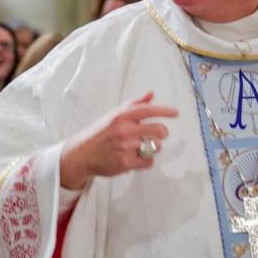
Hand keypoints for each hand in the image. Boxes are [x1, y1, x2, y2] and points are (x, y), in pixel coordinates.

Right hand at [59, 92, 178, 189]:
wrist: (81, 154)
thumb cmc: (100, 133)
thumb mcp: (114, 115)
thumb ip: (134, 104)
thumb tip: (151, 94)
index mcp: (121, 116)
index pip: (148, 110)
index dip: (165, 111)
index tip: (175, 113)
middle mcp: (124, 130)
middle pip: (159, 130)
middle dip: (162, 133)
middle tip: (157, 135)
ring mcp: (125, 147)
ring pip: (155, 147)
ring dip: (152, 148)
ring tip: (141, 147)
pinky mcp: (125, 163)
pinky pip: (149, 162)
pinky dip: (146, 160)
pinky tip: (136, 158)